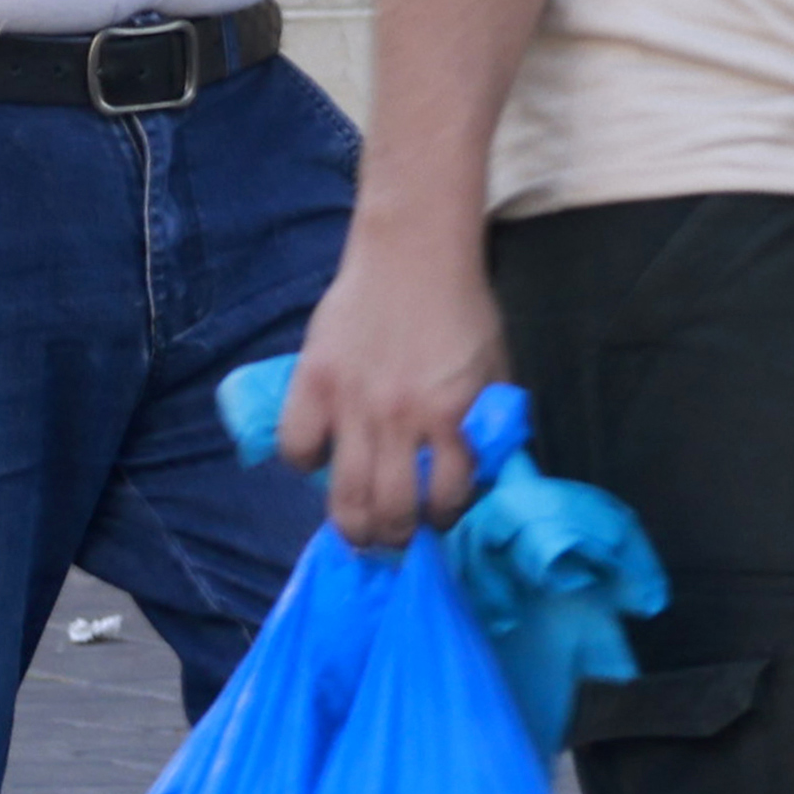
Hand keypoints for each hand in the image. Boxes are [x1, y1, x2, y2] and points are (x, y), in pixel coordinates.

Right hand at [280, 216, 509, 549]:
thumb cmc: (462, 309)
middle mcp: (404, 420)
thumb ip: (486, 422)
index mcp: (454, 418)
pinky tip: (320, 455)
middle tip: (393, 541)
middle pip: (392, 510)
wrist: (413, 252)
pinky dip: (306, 461)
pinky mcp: (314, 382)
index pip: (448, 497)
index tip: (437, 516)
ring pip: (344, 494)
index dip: (444, 517)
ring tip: (356, 531)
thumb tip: (478, 471)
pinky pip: (297, 446)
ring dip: (352, 525)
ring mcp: (354, 404)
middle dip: (396, 538)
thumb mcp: (496, 369)